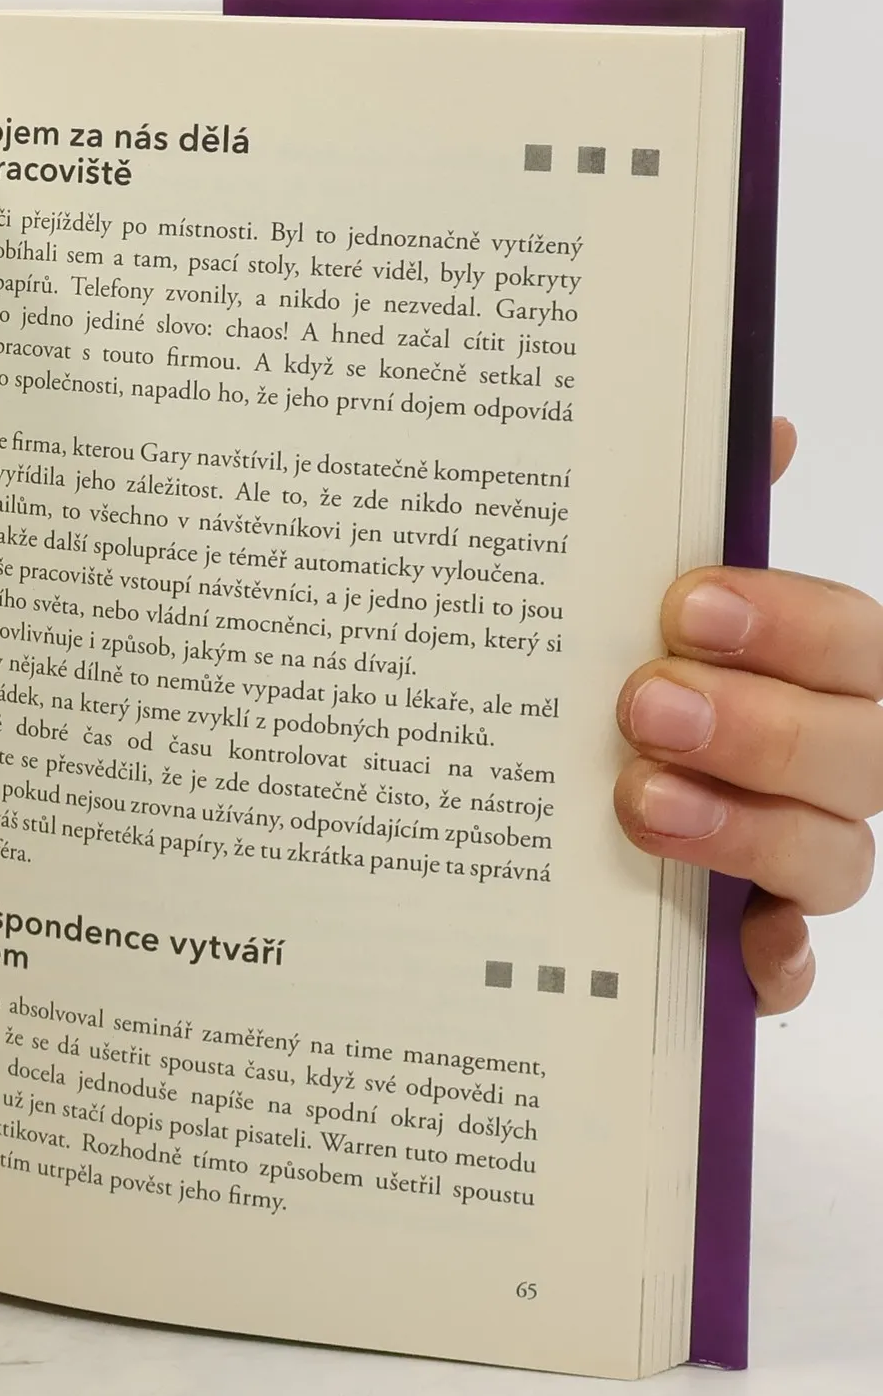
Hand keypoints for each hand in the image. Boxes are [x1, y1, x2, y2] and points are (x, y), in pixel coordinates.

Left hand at [615, 419, 882, 1013]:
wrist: (544, 808)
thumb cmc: (624, 680)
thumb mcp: (638, 601)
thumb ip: (701, 522)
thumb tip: (761, 426)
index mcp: (815, 675)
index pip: (857, 642)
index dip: (790, 623)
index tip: (687, 604)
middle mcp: (826, 766)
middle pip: (861, 753)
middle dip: (759, 726)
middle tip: (643, 702)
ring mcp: (796, 858)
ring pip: (831, 856)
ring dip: (744, 829)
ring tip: (638, 800)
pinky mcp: (754, 945)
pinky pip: (789, 969)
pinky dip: (770, 961)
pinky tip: (733, 947)